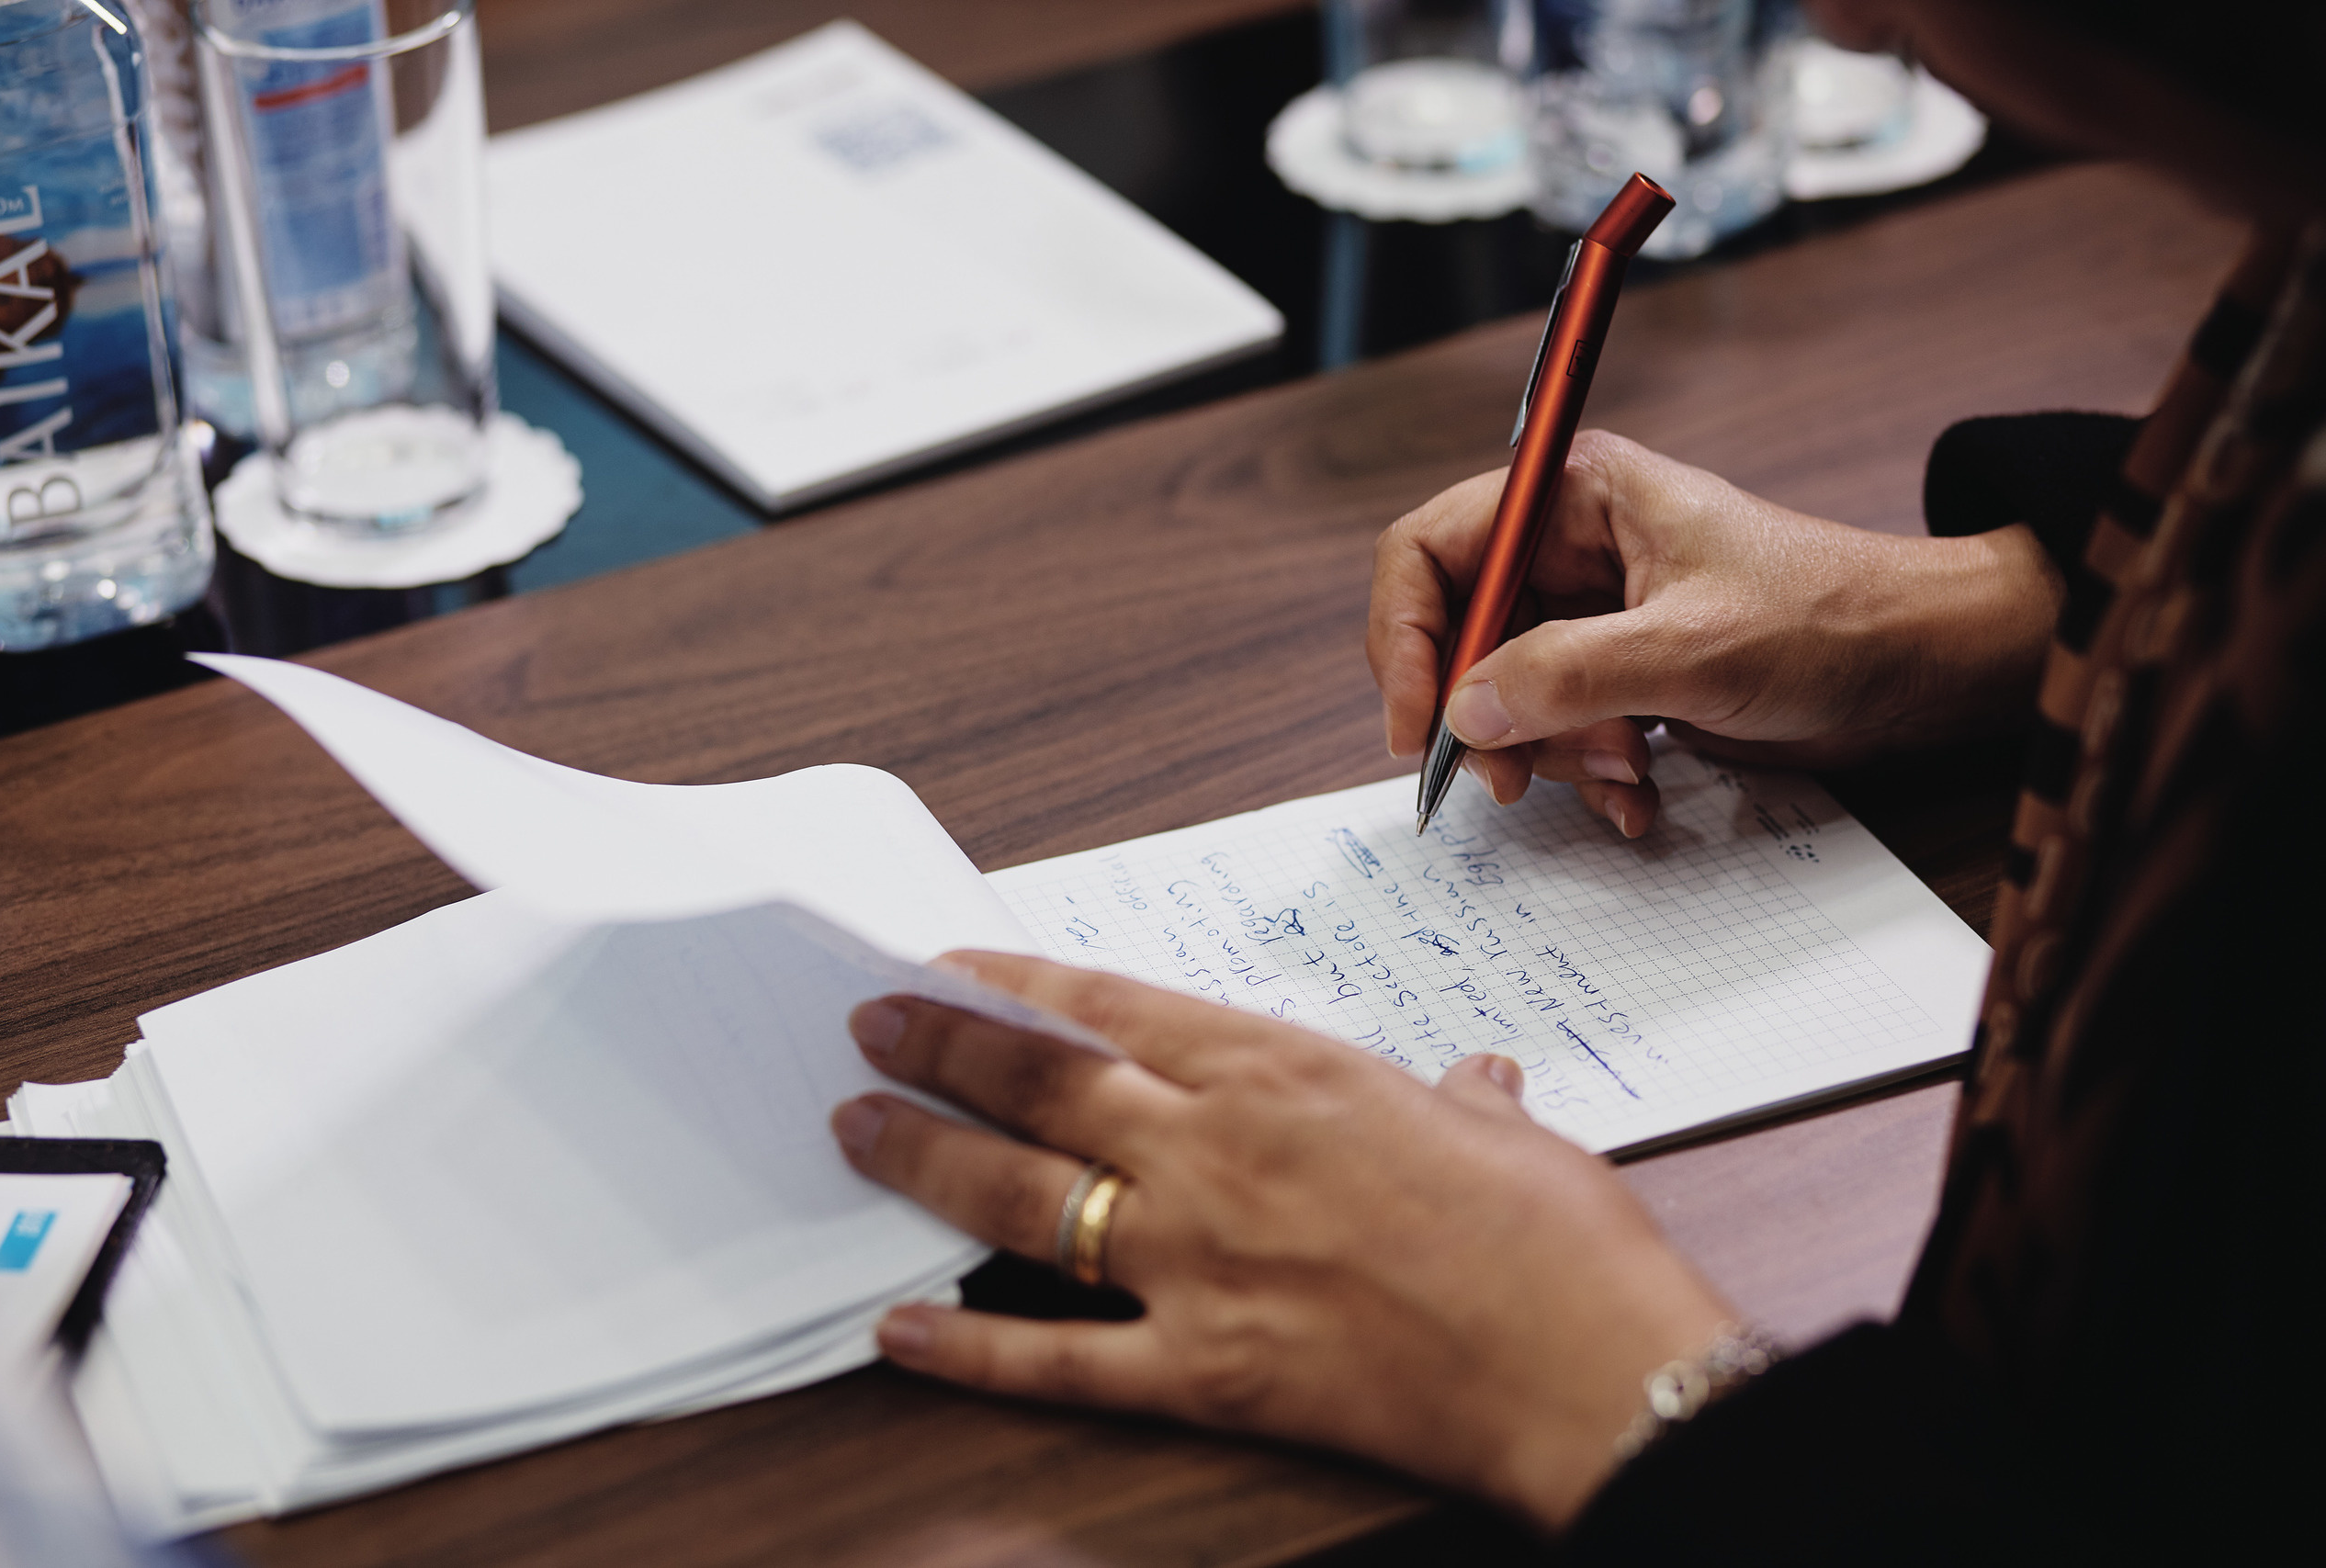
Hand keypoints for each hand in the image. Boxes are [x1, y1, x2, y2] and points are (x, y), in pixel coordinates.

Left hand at [830, 954, 1732, 1532]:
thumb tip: (1474, 1081)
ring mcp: (1198, 1263)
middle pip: (1042, 1087)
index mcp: (1286, 1072)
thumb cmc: (1559, 1238)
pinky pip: (1057, 1359)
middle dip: (941, 1049)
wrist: (1591, 1369)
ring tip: (859, 1130)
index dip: (1015, 984)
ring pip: (1022, 1201)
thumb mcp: (1503, 1130)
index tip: (949, 966)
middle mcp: (1217, 1151)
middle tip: (868, 1027)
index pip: (1111, 1008)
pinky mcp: (1205, 1373)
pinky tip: (899, 1331)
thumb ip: (1458, 1097)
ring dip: (927, 1160)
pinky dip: (970, 1347)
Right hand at [1368, 431, 2062, 835]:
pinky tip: (1635, 793)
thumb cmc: (1830, 620)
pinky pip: (1557, 728)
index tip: (1416, 722)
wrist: (1921, 667)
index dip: (1403, 638)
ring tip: (1619, 772)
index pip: (1429, 552)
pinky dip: (1584, 771)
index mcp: (1574, 496)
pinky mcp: (1622, 671)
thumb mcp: (1690, 649)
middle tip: (1511, 778)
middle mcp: (1571, 547)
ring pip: (1504, 695)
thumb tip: (1463, 711)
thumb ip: (1565, 676)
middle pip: (1456, 635)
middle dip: (1484, 716)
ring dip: (1548, 753)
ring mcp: (1595, 612)